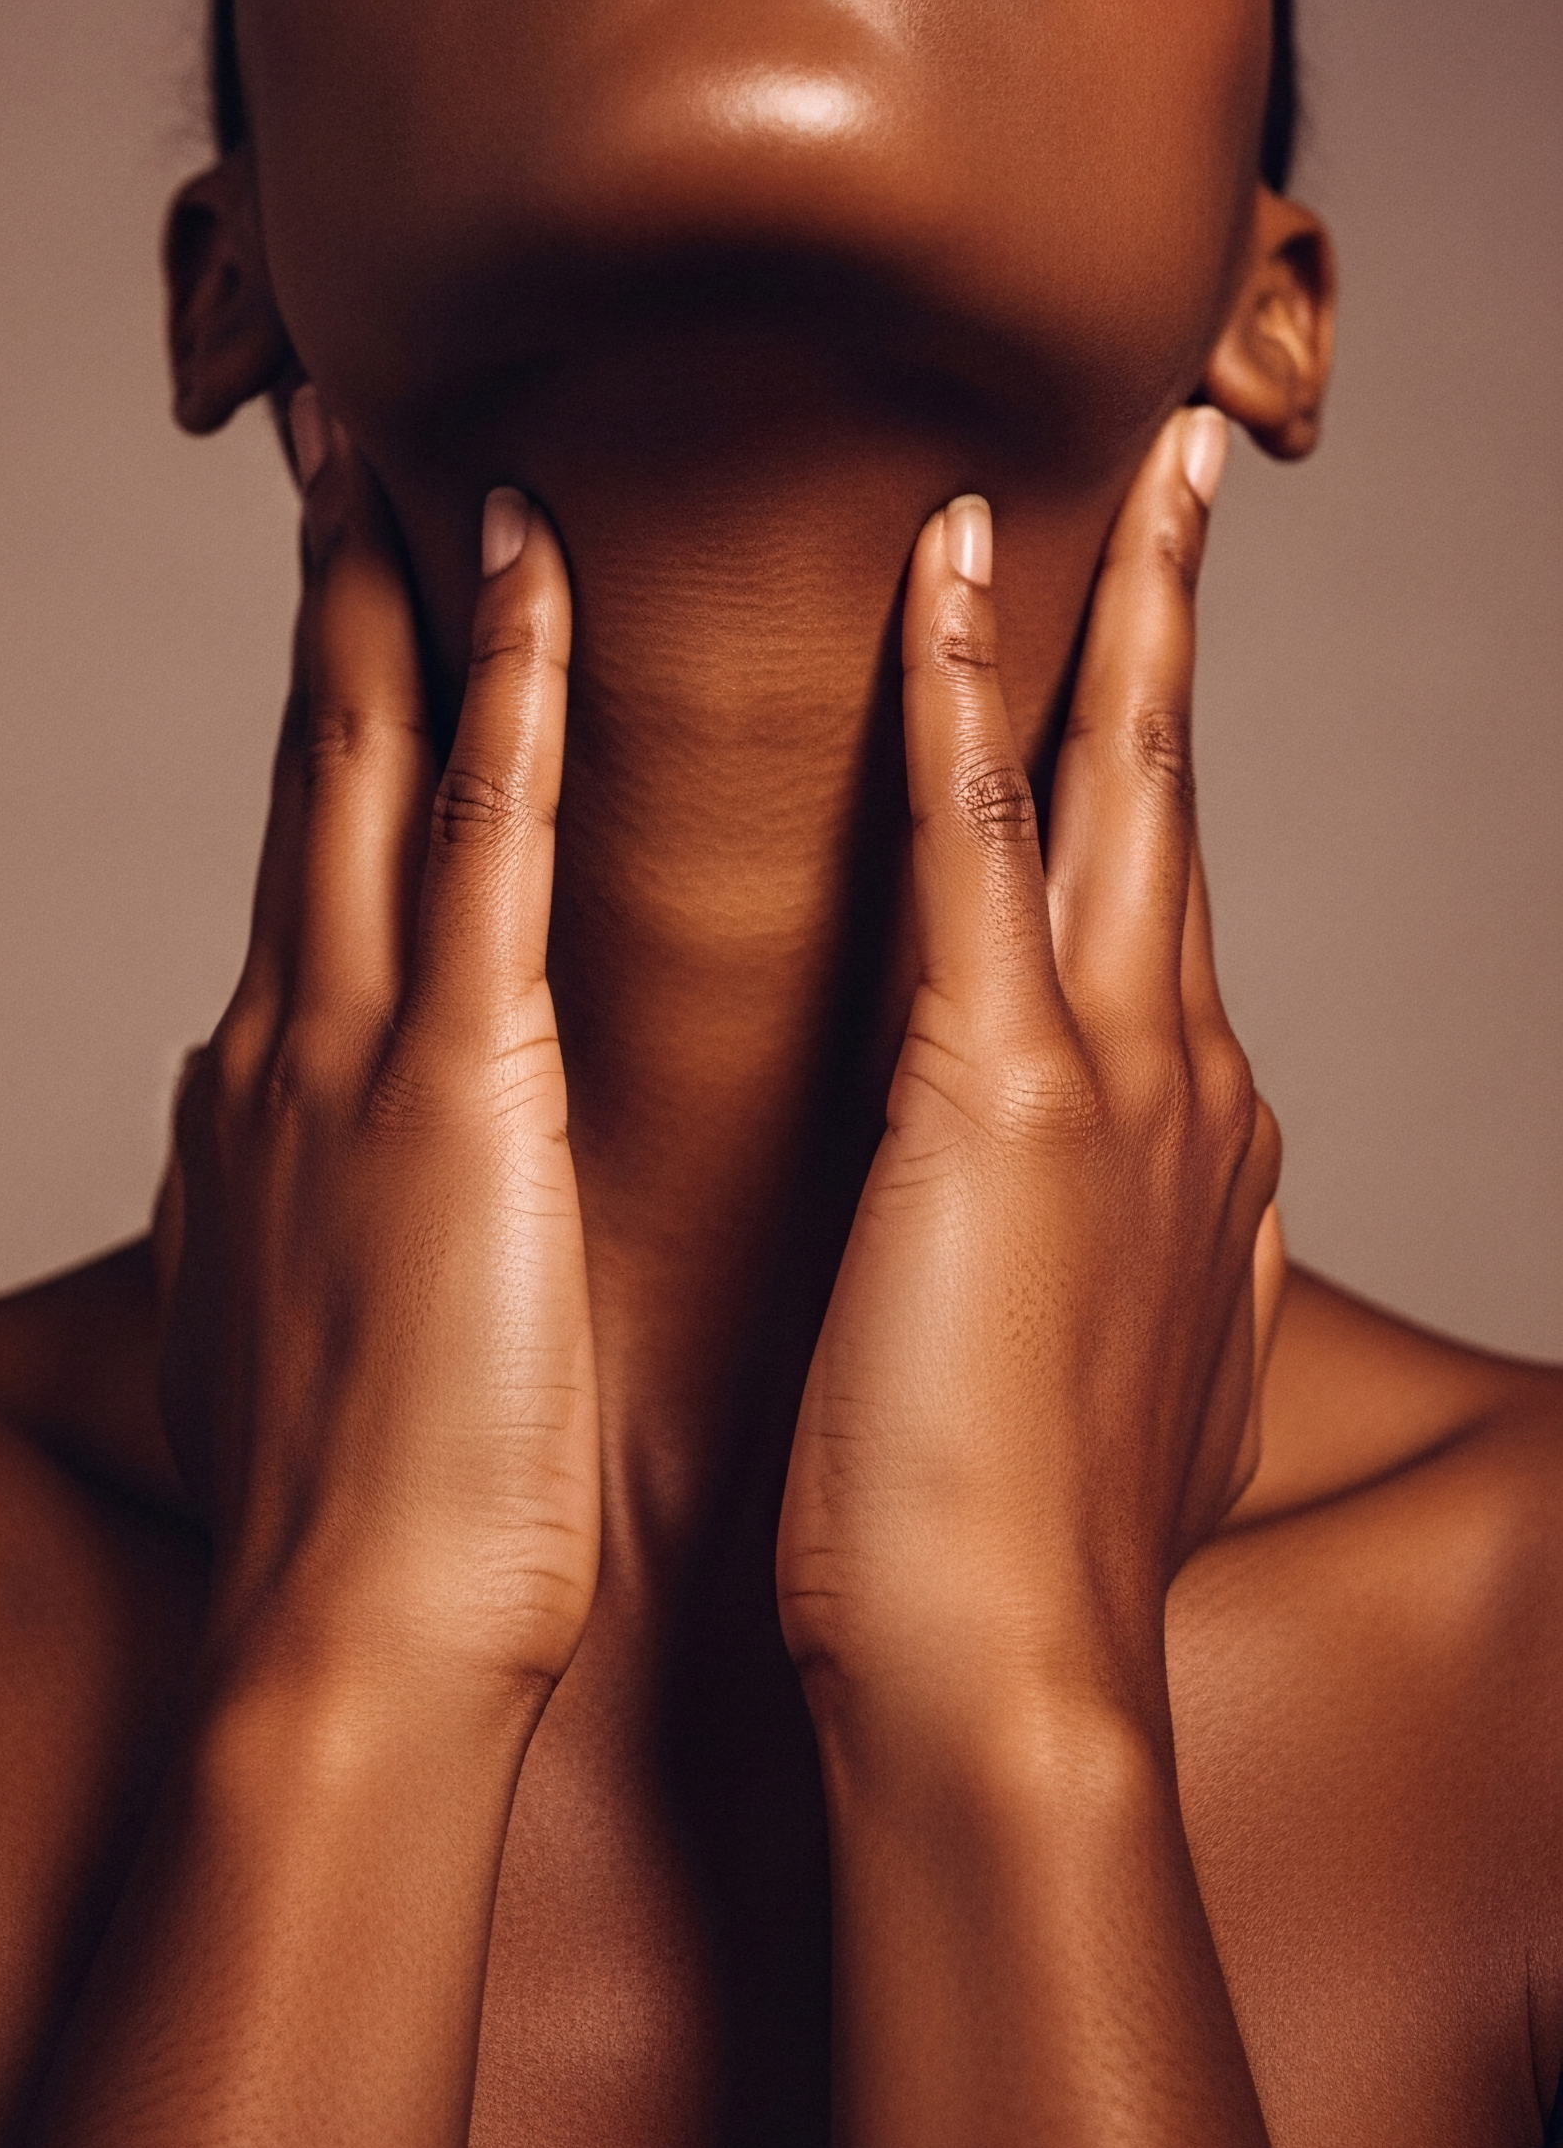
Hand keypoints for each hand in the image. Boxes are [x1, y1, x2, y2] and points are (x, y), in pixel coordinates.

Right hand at [160, 393, 597, 1697]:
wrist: (354, 1648)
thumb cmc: (382, 1514)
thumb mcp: (342, 1314)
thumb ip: (352, 1211)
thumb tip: (369, 1182)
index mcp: (293, 1100)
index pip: (328, 875)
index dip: (339, 734)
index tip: (363, 619)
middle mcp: (293, 1040)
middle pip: (314, 782)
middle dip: (324, 616)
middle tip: (336, 458)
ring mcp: (354, 1049)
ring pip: (365, 769)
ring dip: (380, 599)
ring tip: (391, 446)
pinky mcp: (440, 1084)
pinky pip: (475, 848)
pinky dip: (499, 698)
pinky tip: (520, 566)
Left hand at [777, 409, 1279, 1729]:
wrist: (1005, 1682)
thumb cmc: (1008, 1544)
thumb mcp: (1103, 1374)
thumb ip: (1131, 1266)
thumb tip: (1152, 1233)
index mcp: (1178, 1144)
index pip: (1162, 911)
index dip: (1156, 776)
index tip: (1138, 673)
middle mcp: (1178, 1080)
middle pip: (1186, 811)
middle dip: (1187, 636)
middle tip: (1194, 478)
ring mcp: (1111, 1077)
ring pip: (1121, 790)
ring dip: (1117, 613)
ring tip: (1134, 466)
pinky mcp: (1006, 1094)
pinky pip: (985, 845)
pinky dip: (967, 697)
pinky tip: (954, 565)